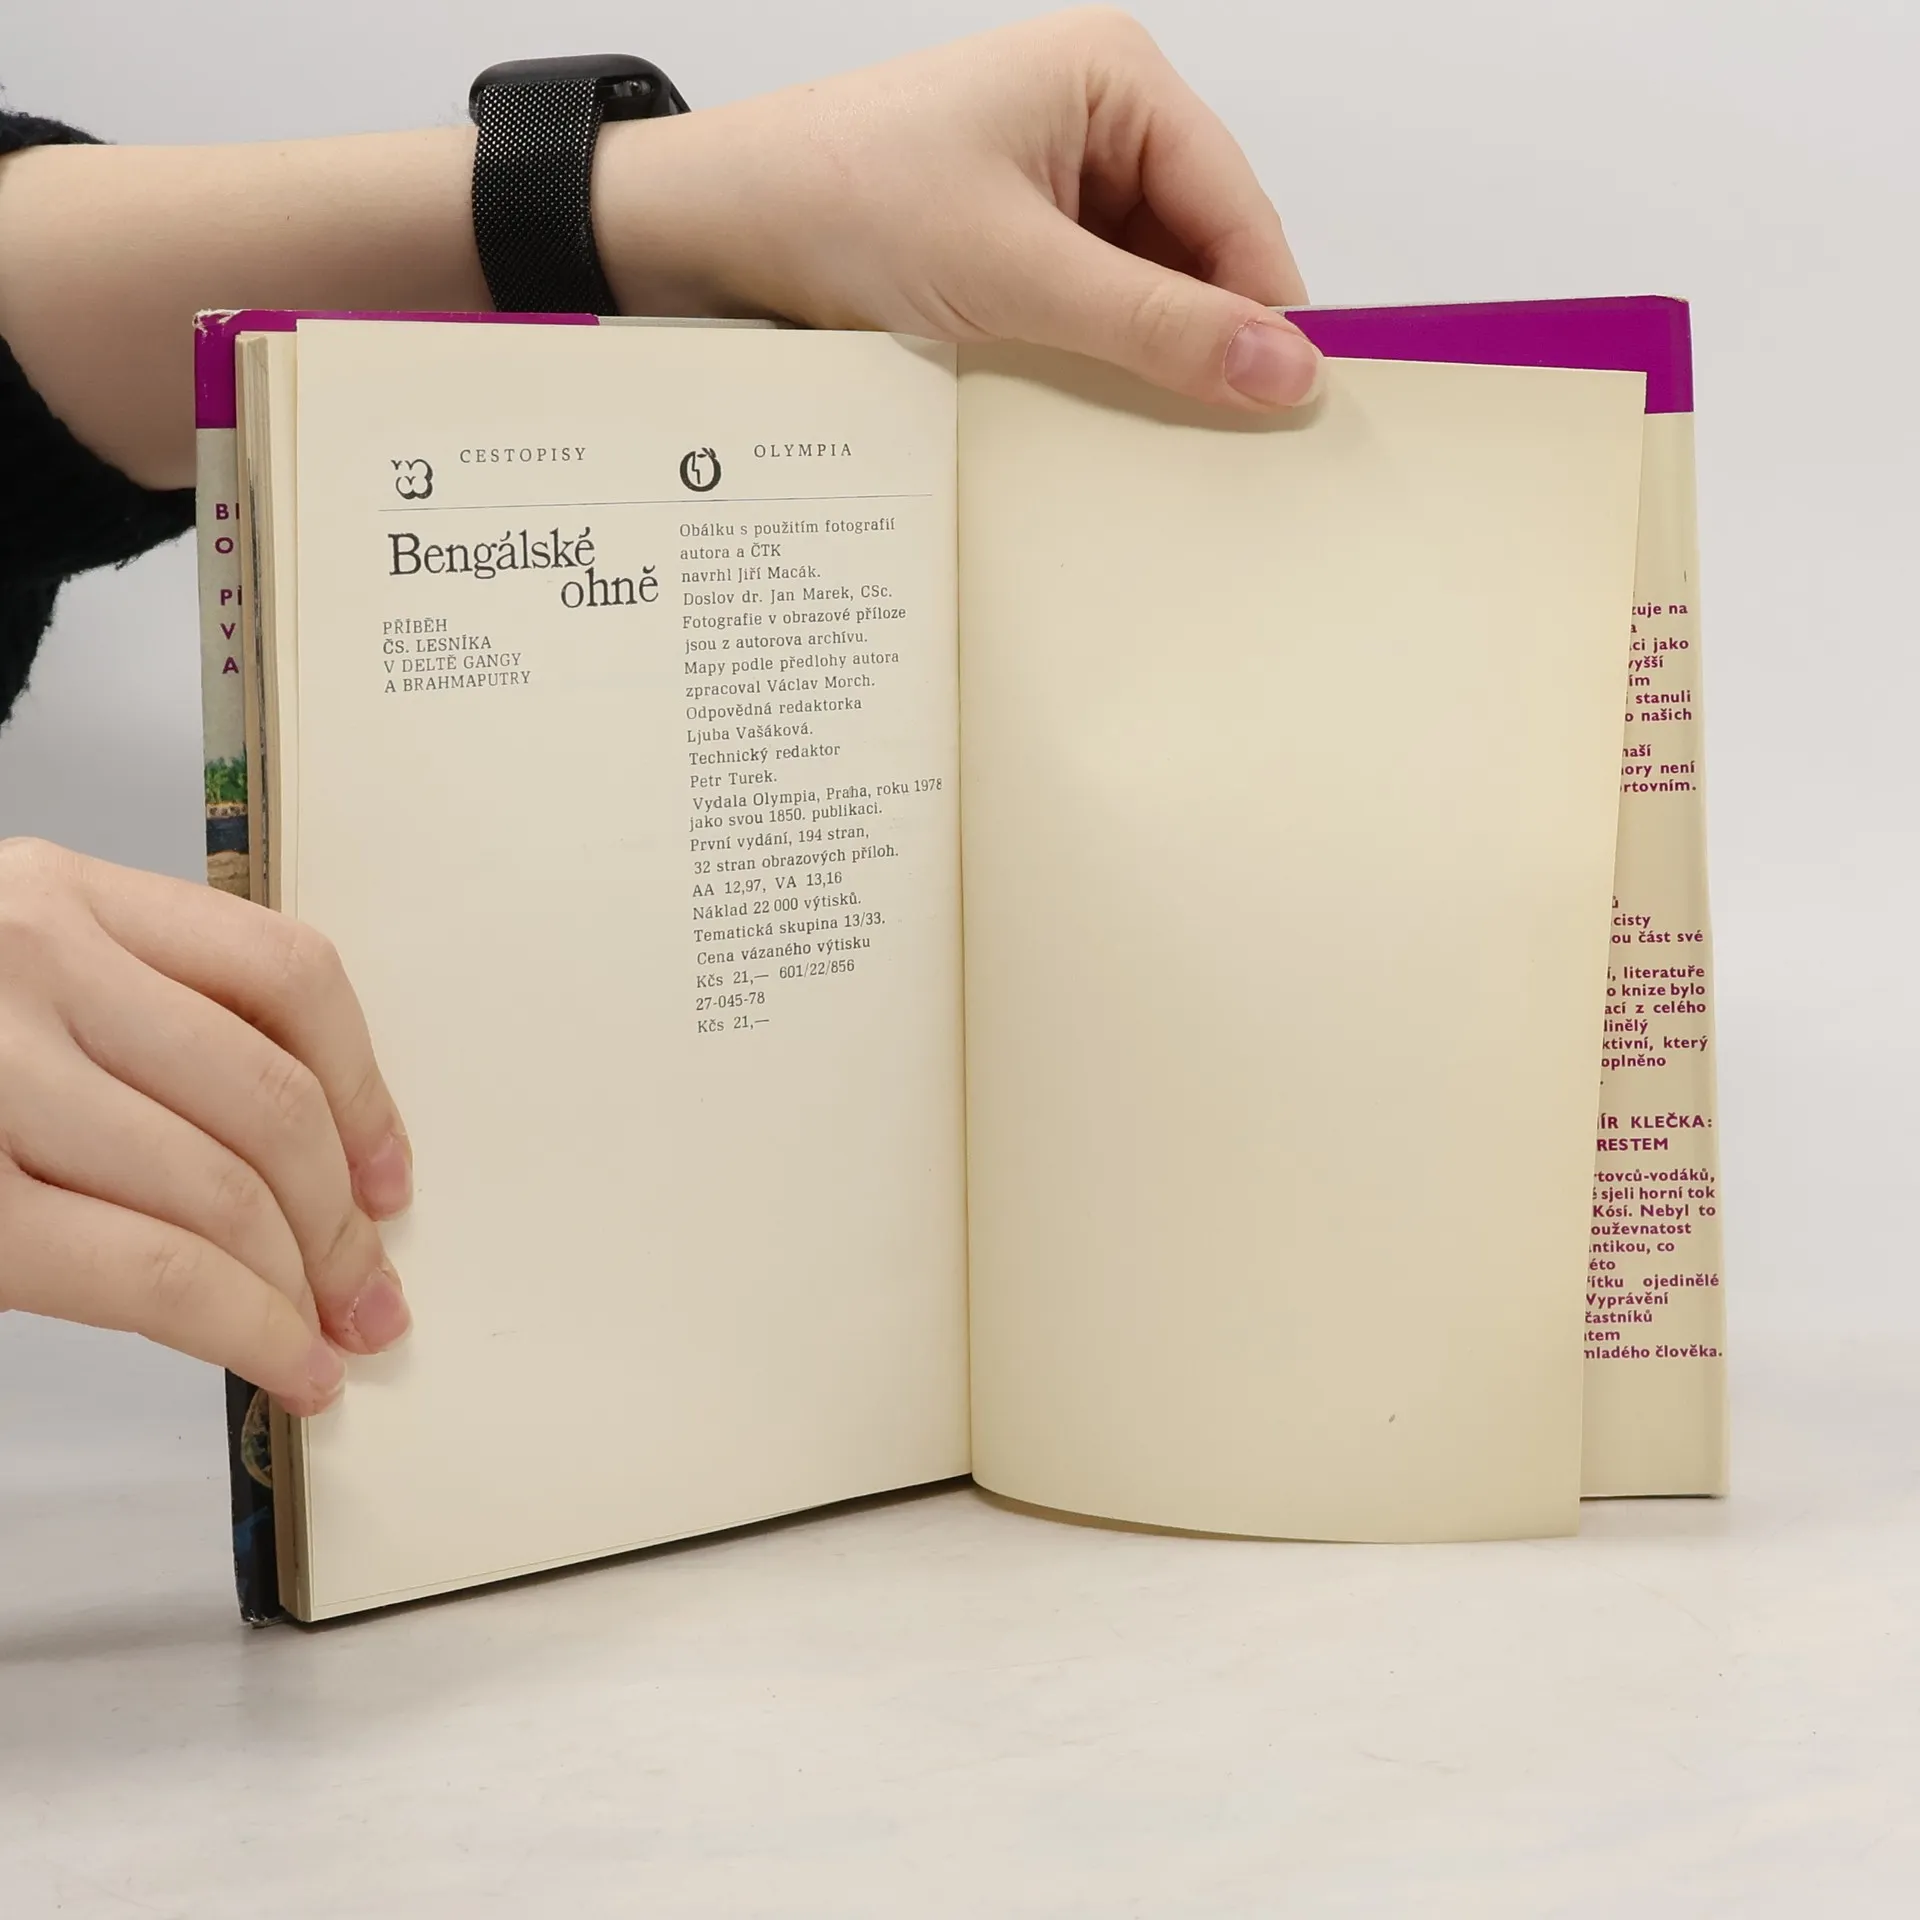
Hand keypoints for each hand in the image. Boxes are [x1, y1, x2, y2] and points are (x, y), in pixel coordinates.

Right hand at [0, 838, 411, 1412]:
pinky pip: (151, 1271)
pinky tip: (279, 1364)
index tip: (390, 1172)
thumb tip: (291, 1149)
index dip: (365, 1088)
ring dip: (304, 1287)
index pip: (286, 972)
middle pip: (270, 1100)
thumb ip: (117, 1014)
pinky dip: (243, 1329)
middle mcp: (28, 960)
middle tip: (373, 1291)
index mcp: (54, 891)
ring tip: (333, 1340)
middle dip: (344, 1220)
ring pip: (224, 1191)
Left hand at [602, 7, 1319, 410]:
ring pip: (1146, 291)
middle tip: (1217, 447)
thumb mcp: (1016, 276)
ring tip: (1135, 433)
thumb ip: (1155, 327)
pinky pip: (1090, 310)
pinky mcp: (1015, 240)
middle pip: (1199, 254)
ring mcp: (1055, 183)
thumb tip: (1284, 369)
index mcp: (1115, 79)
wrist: (711, 230)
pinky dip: (1092, 362)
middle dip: (1201, 342)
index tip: (1291, 412)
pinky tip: (1082, 411)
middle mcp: (1096, 119)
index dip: (1269, 311)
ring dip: (1140, 361)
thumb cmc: (839, 203)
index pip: (1239, 209)